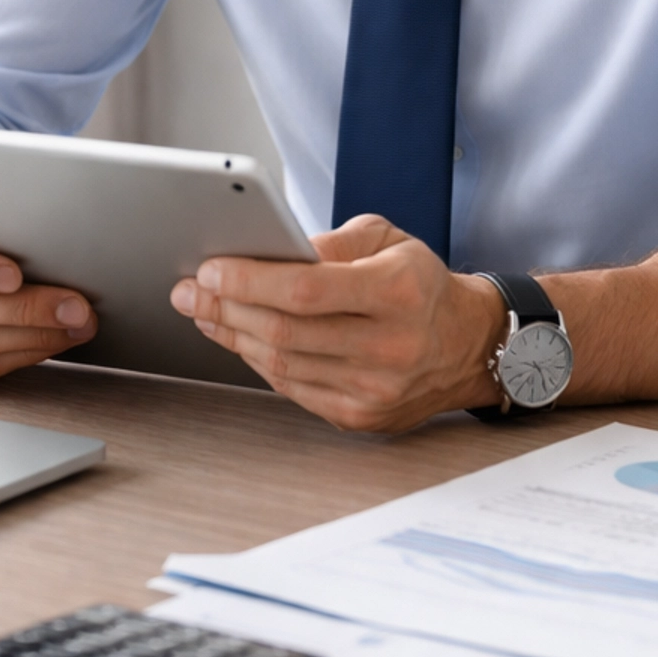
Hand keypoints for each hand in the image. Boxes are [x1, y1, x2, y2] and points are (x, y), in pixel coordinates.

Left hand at [169, 215, 507, 432]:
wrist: (468, 346)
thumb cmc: (421, 285)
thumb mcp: (388, 240)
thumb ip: (330, 242)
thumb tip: (269, 253)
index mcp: (397, 292)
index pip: (307, 290)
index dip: (249, 281)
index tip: (210, 269)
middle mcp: (390, 346)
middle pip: (286, 332)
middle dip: (226, 309)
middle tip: (189, 291)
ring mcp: (375, 389)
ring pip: (283, 365)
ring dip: (234, 336)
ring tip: (205, 312)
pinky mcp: (361, 416)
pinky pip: (293, 389)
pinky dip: (259, 362)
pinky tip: (241, 338)